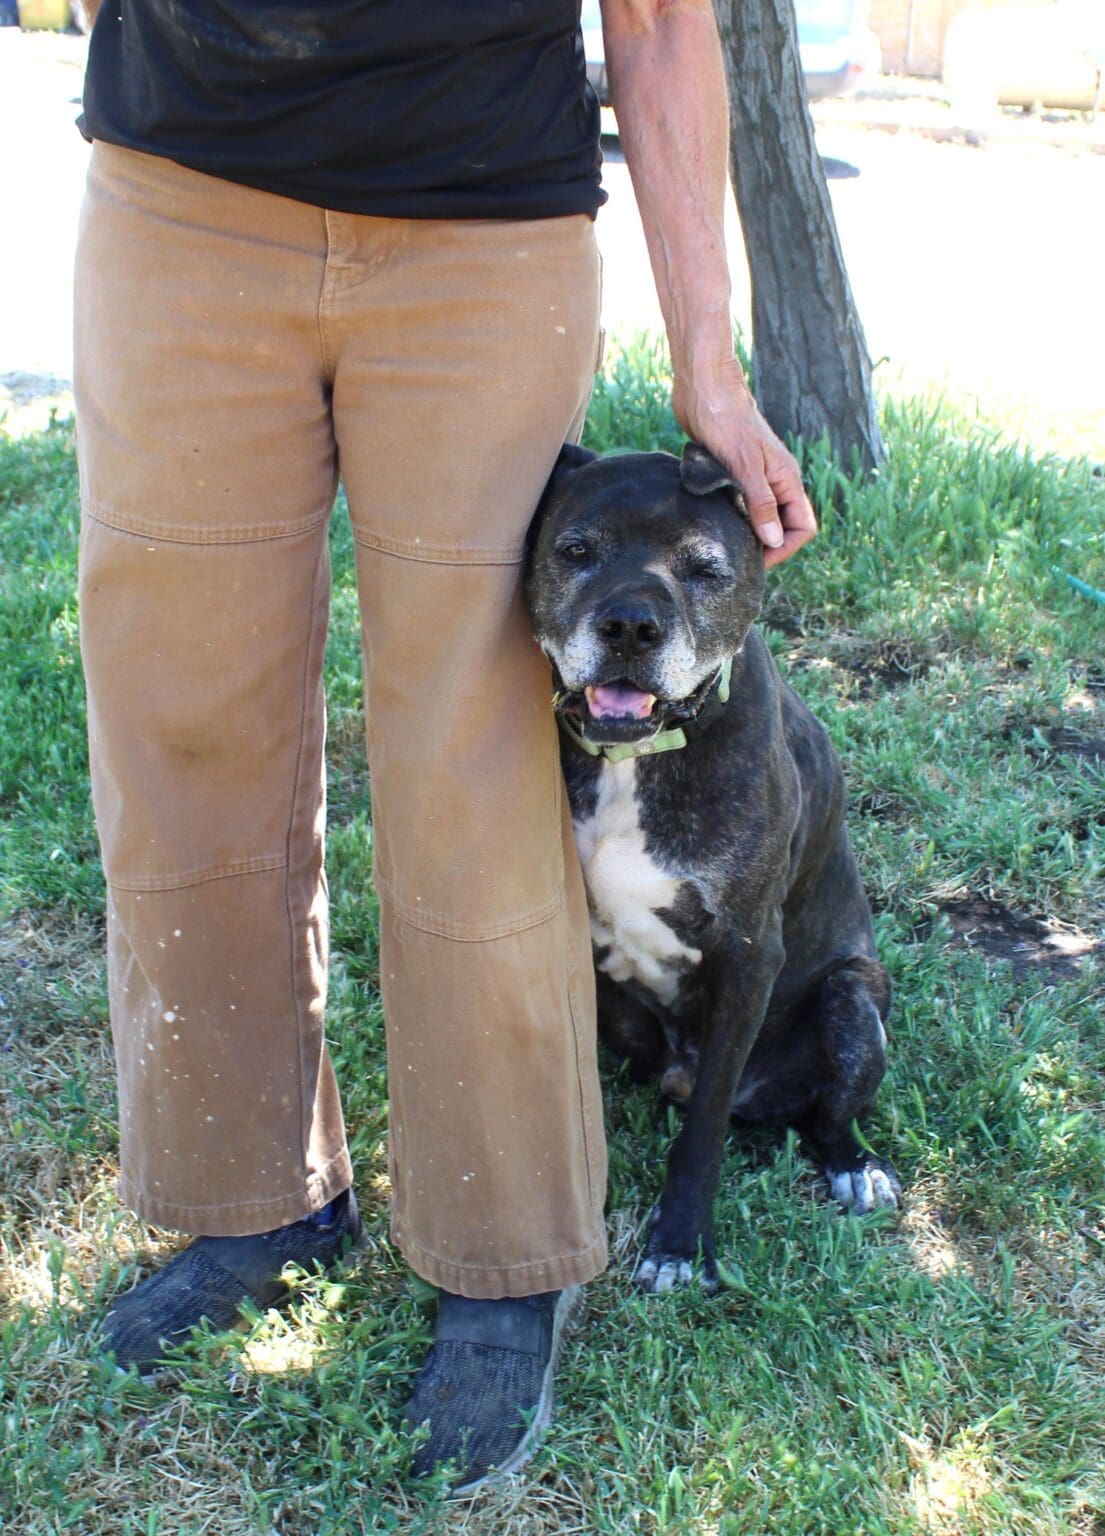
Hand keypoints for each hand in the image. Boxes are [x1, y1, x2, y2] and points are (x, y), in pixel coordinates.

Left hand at [673, 359, 816, 569]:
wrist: (703, 387)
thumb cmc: (725, 420)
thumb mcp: (745, 466)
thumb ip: (761, 503)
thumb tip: (773, 540)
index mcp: (786, 478)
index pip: (803, 526)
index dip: (783, 547)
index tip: (756, 559)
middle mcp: (775, 480)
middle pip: (783, 525)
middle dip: (766, 545)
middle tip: (737, 557)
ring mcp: (754, 476)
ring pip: (760, 516)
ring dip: (747, 532)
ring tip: (725, 543)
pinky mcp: (732, 472)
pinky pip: (740, 504)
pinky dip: (732, 517)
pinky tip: (714, 523)